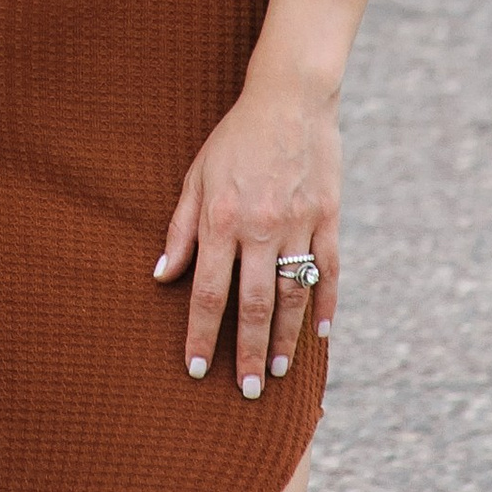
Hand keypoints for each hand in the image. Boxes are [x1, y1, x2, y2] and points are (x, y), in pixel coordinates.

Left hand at [153, 70, 340, 397]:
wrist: (290, 99)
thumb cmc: (234, 138)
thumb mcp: (196, 176)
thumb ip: (181, 229)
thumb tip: (162, 275)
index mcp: (222, 219)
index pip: (208, 291)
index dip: (201, 333)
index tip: (196, 368)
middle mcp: (260, 227)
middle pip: (254, 304)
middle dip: (249, 353)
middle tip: (247, 391)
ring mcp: (298, 224)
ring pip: (293, 295)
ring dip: (287, 339)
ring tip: (280, 373)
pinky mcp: (328, 218)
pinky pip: (329, 270)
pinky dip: (327, 304)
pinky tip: (321, 334)